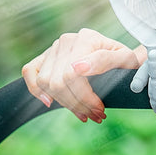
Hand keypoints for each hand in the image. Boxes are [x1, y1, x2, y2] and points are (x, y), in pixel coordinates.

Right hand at [22, 28, 141, 122]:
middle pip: (58, 82)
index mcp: (86, 38)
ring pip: (45, 82)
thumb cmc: (124, 61)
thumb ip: (105, 60)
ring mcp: (54, 47)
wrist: (120, 56)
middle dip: (76, 104)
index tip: (100, 110)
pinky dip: (36, 89)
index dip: (84, 98)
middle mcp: (67, 40)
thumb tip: (77, 67)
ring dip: (63, 103)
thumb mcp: (126, 60)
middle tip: (95, 115)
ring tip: (83, 113)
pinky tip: (50, 103)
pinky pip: (29, 71)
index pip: (72, 75)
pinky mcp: (46, 56)